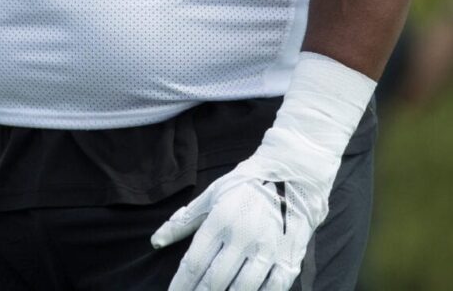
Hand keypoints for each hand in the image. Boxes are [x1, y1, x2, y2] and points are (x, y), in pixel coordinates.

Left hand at [150, 153, 329, 290]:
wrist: (295, 172)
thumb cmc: (247, 184)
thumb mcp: (212, 195)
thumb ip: (184, 221)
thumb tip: (156, 241)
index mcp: (221, 219)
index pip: (194, 263)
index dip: (181, 285)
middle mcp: (244, 236)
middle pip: (215, 281)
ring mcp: (268, 249)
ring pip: (242, 290)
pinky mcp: (289, 259)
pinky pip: (272, 289)